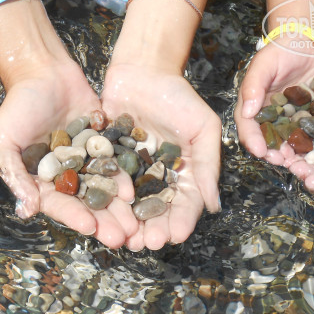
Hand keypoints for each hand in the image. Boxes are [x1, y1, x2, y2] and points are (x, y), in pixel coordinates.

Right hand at [0, 60, 137, 248]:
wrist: (43, 70)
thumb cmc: (18, 105)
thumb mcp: (3, 139)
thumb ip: (14, 173)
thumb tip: (28, 209)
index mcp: (41, 180)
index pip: (59, 204)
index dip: (74, 217)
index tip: (91, 228)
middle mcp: (65, 175)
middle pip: (86, 203)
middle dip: (104, 220)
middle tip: (122, 236)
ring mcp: (86, 160)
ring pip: (104, 188)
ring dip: (118, 207)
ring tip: (135, 224)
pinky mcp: (103, 144)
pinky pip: (116, 163)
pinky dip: (124, 177)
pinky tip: (135, 191)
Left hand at [102, 63, 221, 250]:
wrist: (142, 69)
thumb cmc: (179, 96)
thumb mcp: (203, 128)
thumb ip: (208, 166)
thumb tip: (212, 205)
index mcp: (183, 174)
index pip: (184, 204)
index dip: (180, 221)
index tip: (174, 236)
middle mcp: (156, 178)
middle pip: (155, 211)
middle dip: (152, 230)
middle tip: (147, 244)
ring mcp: (131, 172)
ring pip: (130, 205)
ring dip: (128, 224)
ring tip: (125, 239)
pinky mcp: (107, 162)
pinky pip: (105, 186)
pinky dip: (105, 202)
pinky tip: (101, 216)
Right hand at [234, 42, 313, 165]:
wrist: (304, 44)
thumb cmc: (279, 51)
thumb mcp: (263, 64)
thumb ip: (253, 86)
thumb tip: (247, 112)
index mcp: (251, 106)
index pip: (247, 127)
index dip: (252, 140)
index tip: (260, 151)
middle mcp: (266, 117)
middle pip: (265, 140)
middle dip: (271, 153)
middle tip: (280, 160)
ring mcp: (285, 119)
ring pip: (285, 141)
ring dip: (289, 153)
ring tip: (297, 161)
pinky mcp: (303, 118)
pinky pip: (305, 134)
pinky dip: (308, 144)